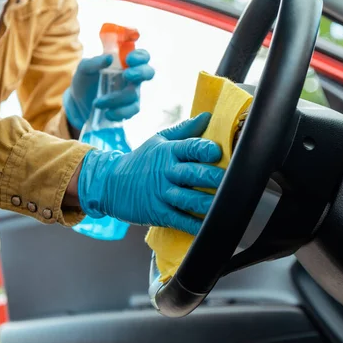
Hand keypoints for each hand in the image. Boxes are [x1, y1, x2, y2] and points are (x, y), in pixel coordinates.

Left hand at [63, 50, 154, 129]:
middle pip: (148, 72)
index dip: (140, 56)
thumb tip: (108, 58)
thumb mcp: (84, 69)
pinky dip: (120, 112)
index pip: (141, 56)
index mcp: (124, 63)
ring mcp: (132, 93)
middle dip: (140, 73)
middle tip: (126, 75)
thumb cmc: (84, 81)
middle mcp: (132, 77)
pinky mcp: (128, 109)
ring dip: (116, 98)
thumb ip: (94, 62)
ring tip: (98, 103)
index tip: (128, 59)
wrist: (78, 104)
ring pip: (134, 94)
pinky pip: (132, 110)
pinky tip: (107, 113)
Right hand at [77, 112, 224, 234]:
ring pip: (189, 199)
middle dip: (214, 178)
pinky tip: (209, 225)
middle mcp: (166, 172)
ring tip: (226, 203)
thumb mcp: (158, 141)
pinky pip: (180, 219)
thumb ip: (184, 130)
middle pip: (193, 174)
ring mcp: (162, 194)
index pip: (190, 148)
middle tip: (232, 180)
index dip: (205, 149)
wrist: (109, 183)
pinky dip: (194, 225)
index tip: (218, 152)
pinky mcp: (158, 213)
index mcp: (168, 152)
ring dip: (209, 203)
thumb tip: (207, 116)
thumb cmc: (139, 161)